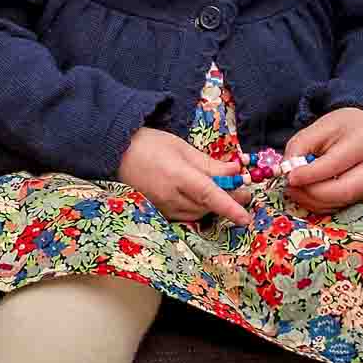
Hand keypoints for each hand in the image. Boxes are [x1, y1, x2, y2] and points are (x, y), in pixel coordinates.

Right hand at [117, 128, 251, 225]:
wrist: (116, 153)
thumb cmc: (149, 144)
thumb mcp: (181, 147)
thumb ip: (209, 163)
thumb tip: (235, 171)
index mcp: (177, 176)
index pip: (209, 195)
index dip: (229, 207)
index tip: (246, 218)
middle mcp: (170, 197)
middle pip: (207, 207)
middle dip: (228, 201)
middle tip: (243, 190)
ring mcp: (163, 208)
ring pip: (198, 214)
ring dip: (212, 204)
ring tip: (218, 188)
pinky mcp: (159, 213)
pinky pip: (186, 215)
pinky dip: (198, 207)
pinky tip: (199, 195)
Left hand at [283, 107, 362, 214]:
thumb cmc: (342, 129)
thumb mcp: (319, 127)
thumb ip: (300, 146)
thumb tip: (286, 171)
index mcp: (362, 142)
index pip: (334, 164)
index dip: (309, 175)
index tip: (290, 177)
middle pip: (343, 190)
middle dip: (312, 193)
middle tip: (291, 187)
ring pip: (342, 203)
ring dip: (314, 201)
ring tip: (296, 190)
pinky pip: (342, 207)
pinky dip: (321, 205)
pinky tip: (308, 194)